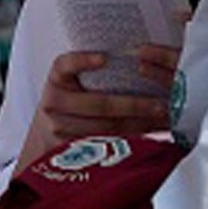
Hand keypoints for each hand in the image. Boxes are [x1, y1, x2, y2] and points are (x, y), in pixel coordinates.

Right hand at [13, 49, 172, 175]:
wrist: (46, 131)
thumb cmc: (69, 100)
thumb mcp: (71, 80)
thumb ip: (90, 71)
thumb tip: (137, 59)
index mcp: (56, 79)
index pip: (64, 65)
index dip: (83, 61)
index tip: (105, 58)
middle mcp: (53, 103)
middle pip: (97, 104)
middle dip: (133, 105)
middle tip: (160, 105)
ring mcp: (58, 128)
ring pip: (105, 128)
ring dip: (138, 125)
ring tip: (161, 122)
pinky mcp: (67, 150)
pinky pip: (104, 145)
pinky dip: (130, 140)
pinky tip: (148, 135)